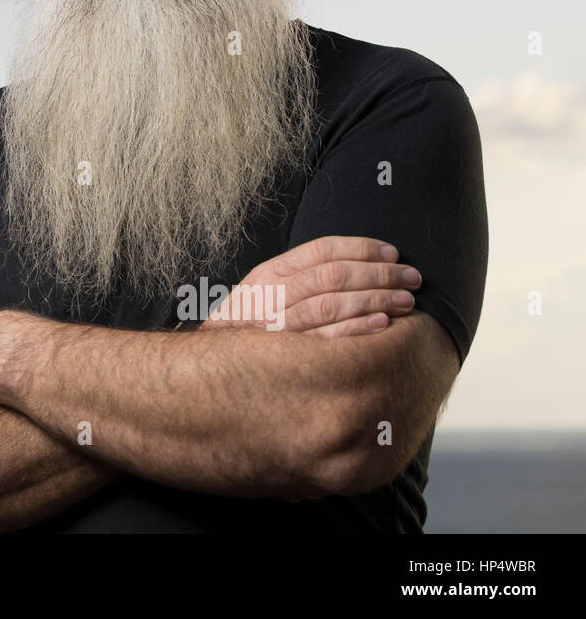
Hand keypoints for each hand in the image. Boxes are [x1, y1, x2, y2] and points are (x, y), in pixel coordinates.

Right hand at [201, 235, 420, 337]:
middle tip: (412, 276)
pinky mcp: (284, 356)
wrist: (205, 370)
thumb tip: (354, 265)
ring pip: (332, 303)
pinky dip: (357, 329)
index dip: (363, 247)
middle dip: (380, 273)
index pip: (322, 249)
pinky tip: (383, 326)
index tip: (393, 251)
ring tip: (406, 300)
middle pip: (334, 275)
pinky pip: (326, 339)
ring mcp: (276, 326)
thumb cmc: (245, 330)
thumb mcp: (260, 293)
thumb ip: (296, 277)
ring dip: (376, 299)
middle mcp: (270, 295)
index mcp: (268, 274)